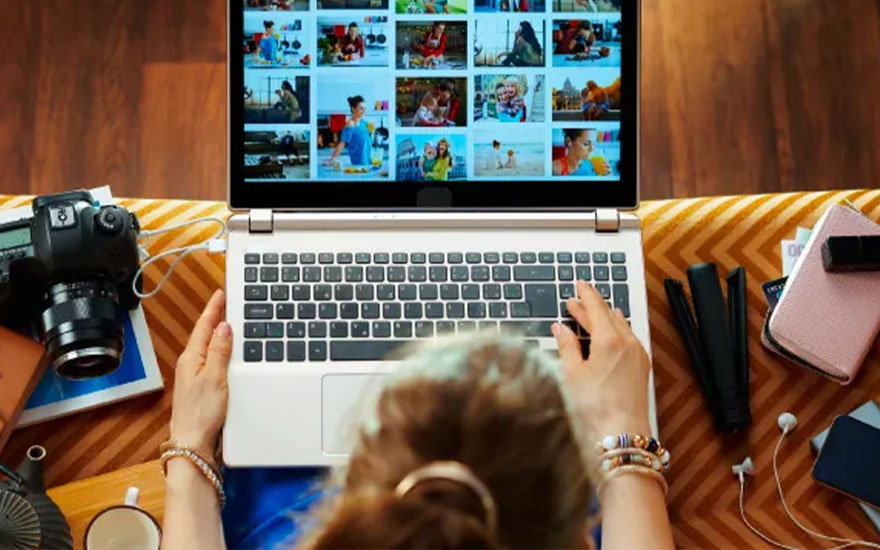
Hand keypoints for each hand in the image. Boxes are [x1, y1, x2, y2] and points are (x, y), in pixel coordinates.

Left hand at [169, 289, 231, 454]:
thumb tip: (224, 327)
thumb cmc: (202, 413)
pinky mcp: (202, 387)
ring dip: (218, 332)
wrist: (193, 443)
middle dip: (215, 316)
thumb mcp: (214, 377)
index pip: (204, 326)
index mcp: (191, 358)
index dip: (213, 308)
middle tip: (227, 301)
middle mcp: (190, 364)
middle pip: (204, 334)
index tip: (221, 293)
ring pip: (208, 347)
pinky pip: (211, 359)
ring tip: (229, 320)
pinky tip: (227, 351)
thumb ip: (219, 351)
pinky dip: (220, 349)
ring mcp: (195, 376)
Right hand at [553, 281, 651, 440]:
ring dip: (605, 318)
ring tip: (592, 314)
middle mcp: (628, 344)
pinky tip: (611, 335)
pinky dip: (617, 331)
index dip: (586, 295)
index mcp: (610, 340)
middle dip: (591, 307)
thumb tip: (561, 328)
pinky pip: (629, 339)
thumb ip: (567, 346)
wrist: (621, 436)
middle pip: (608, 316)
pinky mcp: (641, 369)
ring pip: (621, 327)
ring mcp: (638, 356)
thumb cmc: (595, 408)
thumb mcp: (572, 374)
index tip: (580, 285)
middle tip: (577, 301)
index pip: (596, 308)